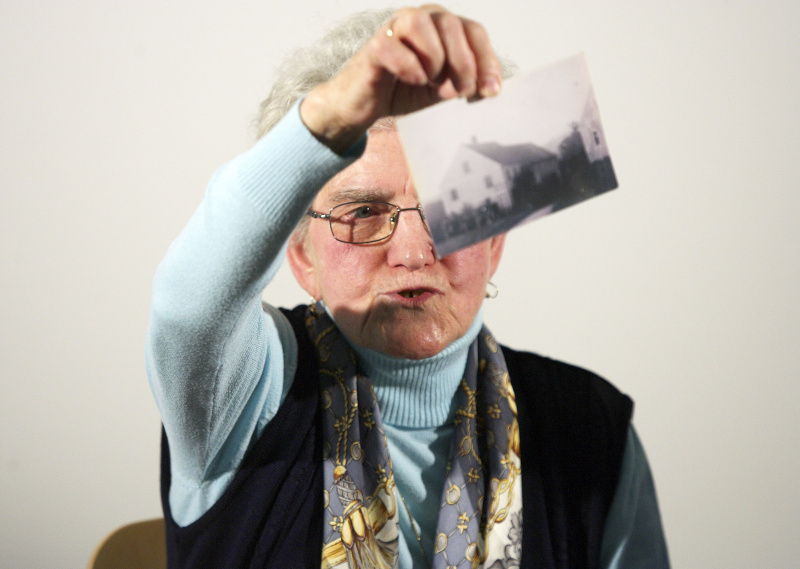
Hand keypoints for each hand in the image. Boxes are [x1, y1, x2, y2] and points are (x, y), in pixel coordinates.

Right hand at [300, 5, 501, 153]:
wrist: (366, 105)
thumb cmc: (406, 92)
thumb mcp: (445, 89)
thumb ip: (468, 82)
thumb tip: (492, 89)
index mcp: (443, 27)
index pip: (474, 32)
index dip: (486, 60)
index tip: (491, 91)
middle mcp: (421, 20)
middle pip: (452, 25)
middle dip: (463, 63)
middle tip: (461, 92)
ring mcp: (394, 29)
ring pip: (421, 23)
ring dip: (435, 58)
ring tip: (433, 83)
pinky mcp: (374, 47)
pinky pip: (393, 47)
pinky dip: (409, 66)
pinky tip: (414, 81)